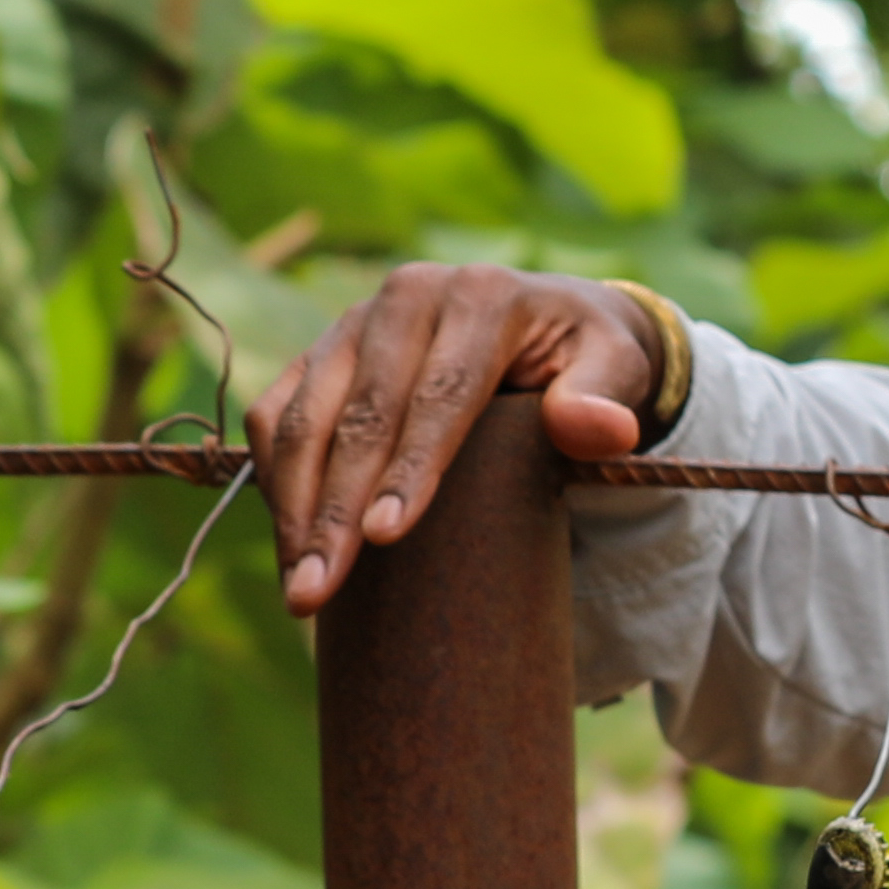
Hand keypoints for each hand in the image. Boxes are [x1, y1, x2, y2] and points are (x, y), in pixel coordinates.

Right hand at [255, 269, 663, 614]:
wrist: (546, 318)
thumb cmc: (582, 357)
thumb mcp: (615, 366)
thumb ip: (606, 397)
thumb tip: (602, 431)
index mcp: (480, 298)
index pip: (440, 393)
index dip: (409, 467)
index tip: (386, 537)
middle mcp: (405, 298)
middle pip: (361, 414)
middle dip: (335, 509)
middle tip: (318, 591)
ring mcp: (353, 322)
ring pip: (303, 416)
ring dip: (292, 506)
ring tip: (297, 586)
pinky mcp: (321, 350)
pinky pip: (275, 411)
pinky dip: (274, 477)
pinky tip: (289, 542)